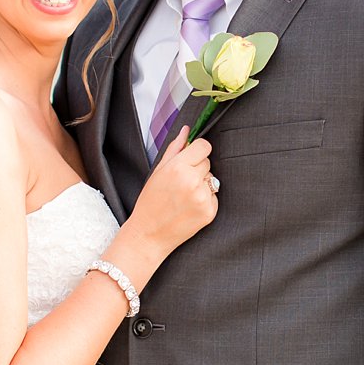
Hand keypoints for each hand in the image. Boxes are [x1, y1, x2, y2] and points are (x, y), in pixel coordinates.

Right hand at [127, 127, 218, 254]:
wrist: (149, 234)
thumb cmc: (150, 202)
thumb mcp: (158, 171)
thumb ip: (175, 148)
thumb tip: (187, 130)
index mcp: (178, 167)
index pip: (204, 146)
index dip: (198, 150)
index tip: (192, 156)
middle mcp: (193, 181)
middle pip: (208, 162)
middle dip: (197, 168)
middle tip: (180, 182)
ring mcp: (203, 198)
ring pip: (212, 179)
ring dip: (202, 184)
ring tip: (184, 196)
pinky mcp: (210, 212)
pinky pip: (214, 196)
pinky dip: (205, 199)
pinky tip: (189, 207)